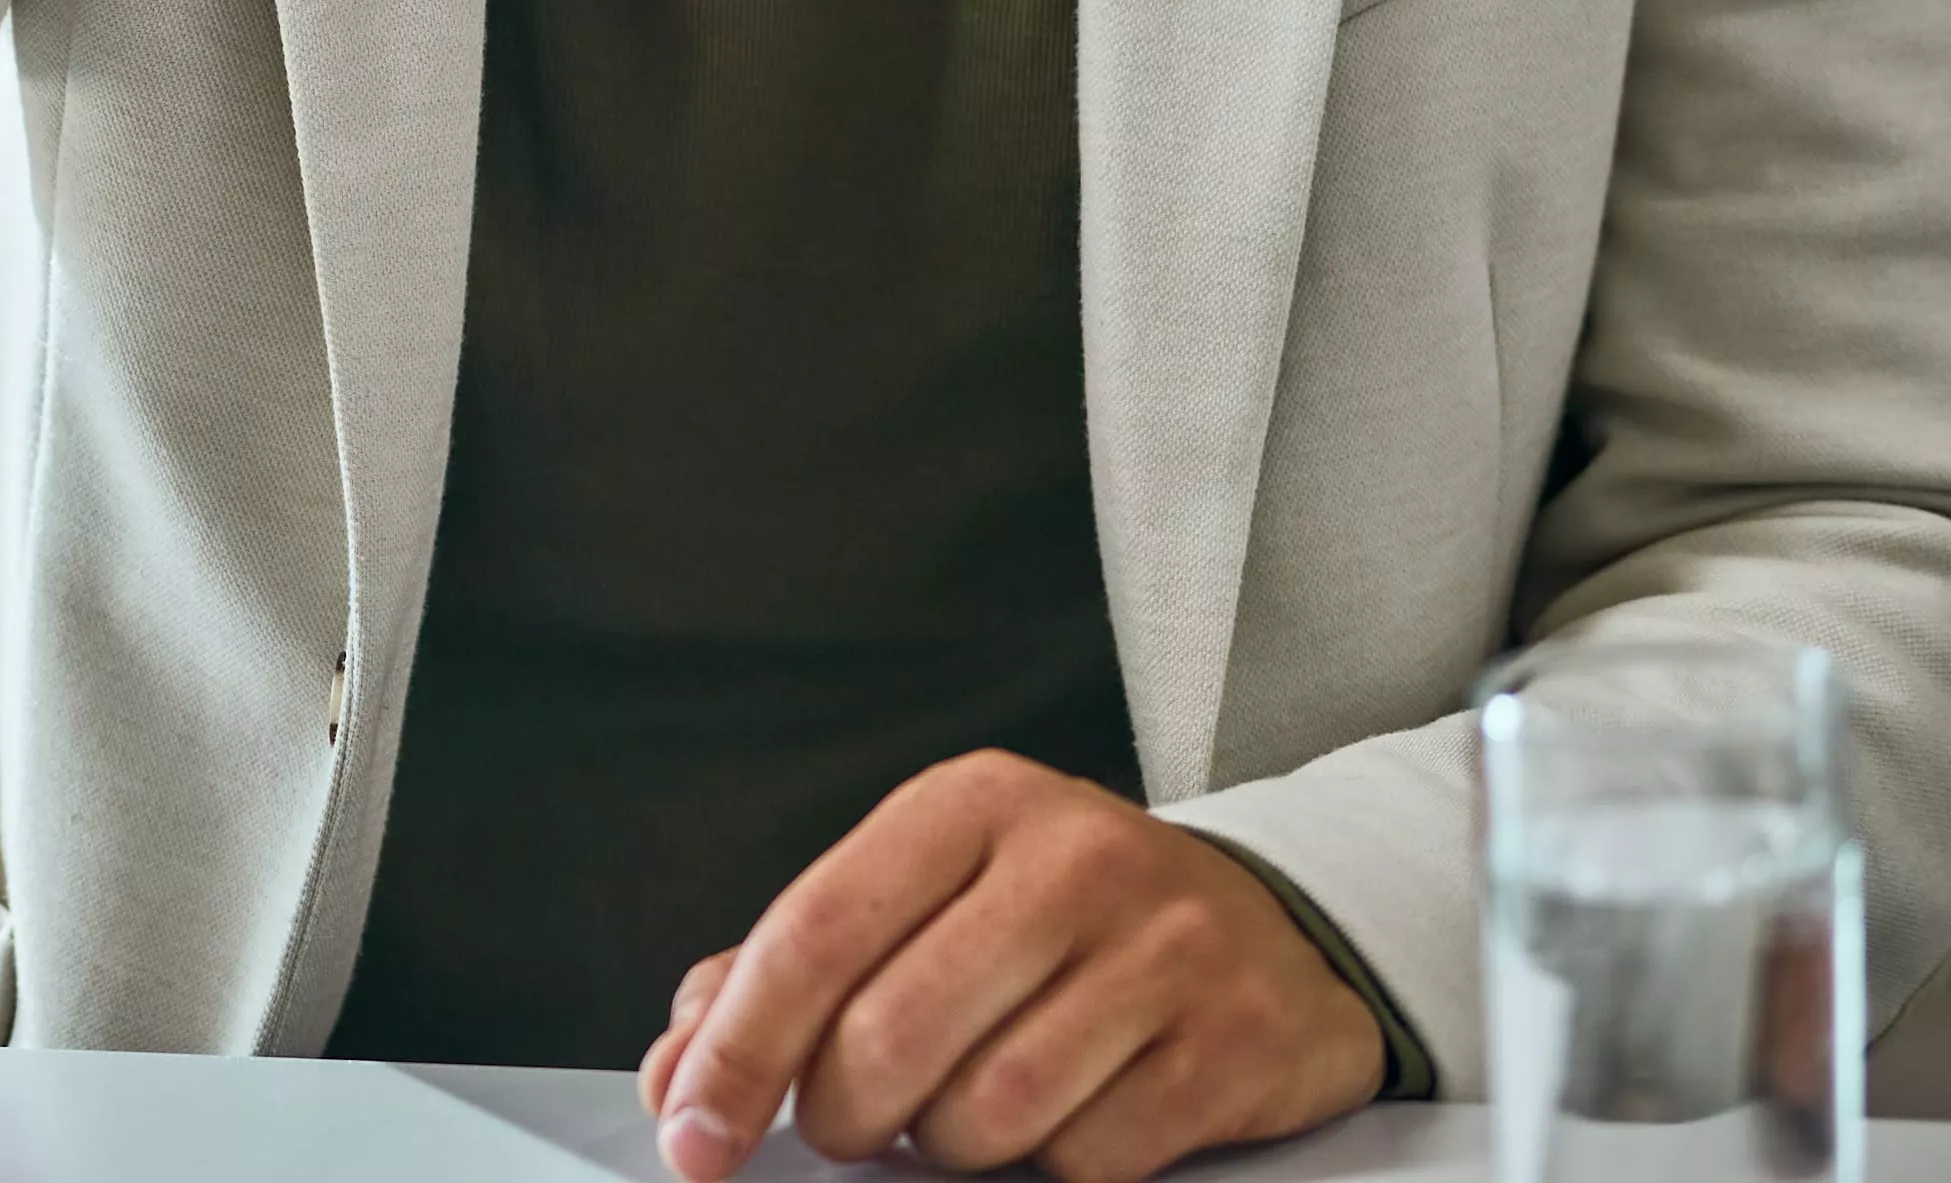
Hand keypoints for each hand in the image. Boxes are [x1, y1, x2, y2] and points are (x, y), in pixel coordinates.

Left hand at [638, 754, 1383, 1182]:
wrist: (1273, 925)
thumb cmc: (1061, 918)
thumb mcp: (927, 896)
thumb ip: (792, 971)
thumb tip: (677, 1069)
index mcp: (967, 805)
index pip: (814, 933)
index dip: (739, 1049)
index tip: (694, 1135)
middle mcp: (1068, 858)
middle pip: (892, 1034)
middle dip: (846, 1114)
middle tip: (854, 1125)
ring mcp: (1163, 947)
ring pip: (990, 1108)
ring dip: (951, 1145)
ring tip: (965, 1112)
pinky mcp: (1234, 1039)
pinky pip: (1092, 1157)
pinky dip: (1055, 1165)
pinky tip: (1064, 1121)